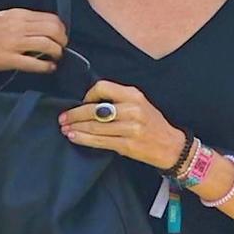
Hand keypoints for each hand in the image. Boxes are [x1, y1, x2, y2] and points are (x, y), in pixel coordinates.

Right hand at [0, 9, 66, 73]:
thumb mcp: (0, 16)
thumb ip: (19, 19)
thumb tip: (38, 23)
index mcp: (17, 15)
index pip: (51, 18)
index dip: (61, 28)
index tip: (61, 35)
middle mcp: (17, 27)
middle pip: (54, 30)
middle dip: (63, 40)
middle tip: (62, 47)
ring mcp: (13, 44)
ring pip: (48, 45)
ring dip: (58, 53)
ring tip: (57, 57)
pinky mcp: (7, 59)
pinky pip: (35, 63)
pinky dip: (47, 66)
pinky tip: (49, 68)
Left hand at [58, 80, 185, 170]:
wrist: (171, 146)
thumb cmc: (152, 124)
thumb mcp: (140, 104)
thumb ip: (118, 101)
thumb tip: (88, 103)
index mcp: (134, 95)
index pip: (103, 87)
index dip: (88, 95)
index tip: (82, 103)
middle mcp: (132, 109)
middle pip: (94, 109)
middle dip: (74, 114)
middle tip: (63, 118)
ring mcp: (130, 128)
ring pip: (94, 126)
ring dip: (75, 127)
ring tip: (65, 129)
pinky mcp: (127, 144)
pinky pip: (99, 140)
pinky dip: (83, 139)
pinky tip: (74, 137)